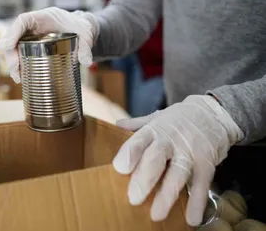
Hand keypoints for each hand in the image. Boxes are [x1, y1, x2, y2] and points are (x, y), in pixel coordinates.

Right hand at [0, 7, 98, 82]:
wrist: (81, 28)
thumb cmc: (80, 28)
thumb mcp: (86, 36)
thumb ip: (86, 47)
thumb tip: (87, 62)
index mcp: (44, 17)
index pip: (23, 20)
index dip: (12, 32)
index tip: (6, 46)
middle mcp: (33, 25)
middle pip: (14, 36)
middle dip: (11, 53)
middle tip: (15, 70)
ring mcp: (31, 35)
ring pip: (14, 46)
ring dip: (12, 61)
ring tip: (17, 77)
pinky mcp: (32, 44)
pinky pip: (20, 51)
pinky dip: (18, 63)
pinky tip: (20, 76)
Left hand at [112, 95, 242, 225]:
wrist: (214, 113)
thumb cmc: (180, 118)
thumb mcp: (158, 117)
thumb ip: (138, 124)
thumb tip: (117, 125)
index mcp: (155, 129)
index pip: (139, 140)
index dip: (130, 153)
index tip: (120, 168)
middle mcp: (171, 140)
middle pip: (156, 159)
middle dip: (144, 179)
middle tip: (134, 198)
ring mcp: (190, 152)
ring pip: (178, 175)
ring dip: (167, 196)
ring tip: (156, 214)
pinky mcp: (206, 164)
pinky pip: (201, 185)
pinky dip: (197, 202)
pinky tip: (192, 218)